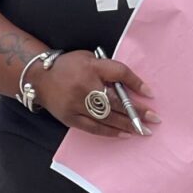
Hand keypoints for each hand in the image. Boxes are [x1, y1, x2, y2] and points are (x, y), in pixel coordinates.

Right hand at [30, 50, 158, 137]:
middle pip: (116, 101)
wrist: (39, 77)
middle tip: (154, 119)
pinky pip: (93, 128)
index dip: (136, 83)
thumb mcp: (91, 59)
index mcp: (92, 67)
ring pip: (106, 117)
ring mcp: (76, 104)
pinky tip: (125, 134)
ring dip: (127, 125)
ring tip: (143, 130)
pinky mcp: (70, 118)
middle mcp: (85, 86)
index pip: (119, 73)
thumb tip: (133, 86)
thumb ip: (110, 70)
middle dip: (136, 112)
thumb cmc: (70, 66)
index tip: (151, 94)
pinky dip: (110, 132)